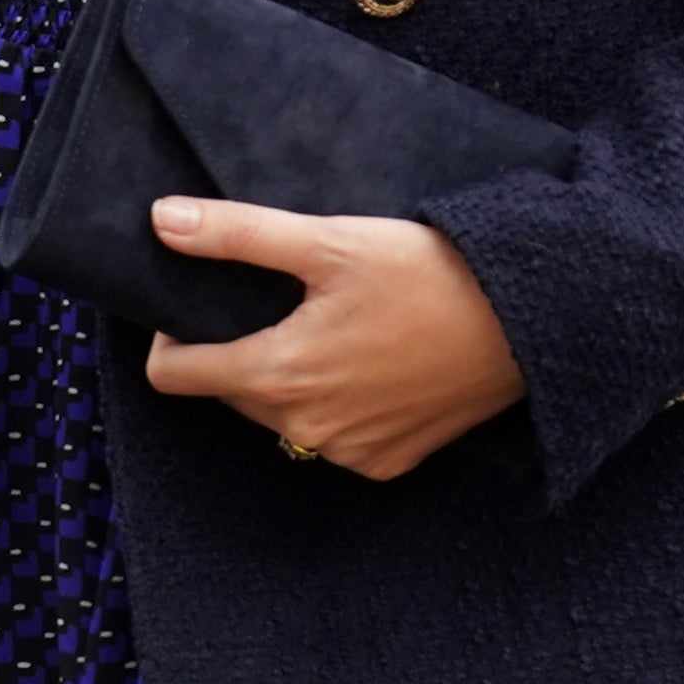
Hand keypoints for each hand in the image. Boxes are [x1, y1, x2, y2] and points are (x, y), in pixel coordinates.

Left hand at [141, 198, 523, 479]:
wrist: (524, 323)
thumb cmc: (423, 274)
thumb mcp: (325, 241)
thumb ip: (236, 234)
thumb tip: (160, 221)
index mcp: (279, 374)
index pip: (173, 377)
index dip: (170, 334)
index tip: (198, 300)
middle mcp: (307, 428)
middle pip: (228, 390)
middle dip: (235, 345)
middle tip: (276, 298)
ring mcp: (349, 451)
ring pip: (277, 414)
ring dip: (283, 375)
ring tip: (324, 322)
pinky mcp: (387, 462)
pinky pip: (329, 435)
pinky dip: (331, 402)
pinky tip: (364, 359)